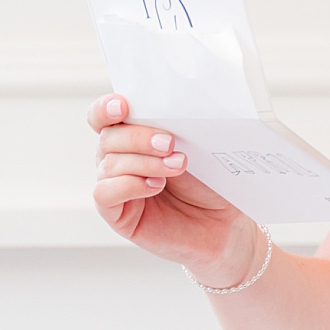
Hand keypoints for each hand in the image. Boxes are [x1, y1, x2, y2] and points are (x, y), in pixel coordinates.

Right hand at [89, 95, 258, 285]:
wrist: (225, 223)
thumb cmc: (211, 182)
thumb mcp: (197, 146)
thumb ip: (176, 126)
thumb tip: (168, 109)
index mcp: (134, 134)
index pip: (104, 115)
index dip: (107, 108)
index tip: (123, 106)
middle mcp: (119, 157)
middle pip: (108, 136)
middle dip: (139, 137)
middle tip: (169, 143)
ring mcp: (115, 185)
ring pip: (108, 163)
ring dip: (144, 162)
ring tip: (176, 167)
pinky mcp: (116, 213)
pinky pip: (104, 193)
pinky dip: (128, 185)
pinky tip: (155, 187)